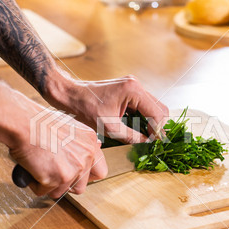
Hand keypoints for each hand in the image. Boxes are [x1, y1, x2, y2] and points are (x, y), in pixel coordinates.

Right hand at [10, 106, 106, 198]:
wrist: (23, 122)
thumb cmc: (39, 122)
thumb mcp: (68, 128)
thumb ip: (79, 144)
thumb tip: (84, 155)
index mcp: (90, 142)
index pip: (100, 171)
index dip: (85, 177)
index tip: (75, 175)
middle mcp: (87, 156)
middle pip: (81, 187)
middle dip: (65, 185)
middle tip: (52, 175)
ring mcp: (75, 168)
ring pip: (62, 191)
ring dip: (49, 185)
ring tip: (39, 167)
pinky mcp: (59, 178)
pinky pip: (44, 191)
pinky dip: (35, 184)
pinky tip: (32, 168)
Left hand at [47, 75, 168, 143]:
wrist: (69, 95)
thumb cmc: (84, 108)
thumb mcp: (109, 127)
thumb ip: (131, 136)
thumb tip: (147, 143)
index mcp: (133, 90)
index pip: (157, 113)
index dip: (159, 130)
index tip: (157, 144)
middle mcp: (136, 85)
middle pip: (159, 108)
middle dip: (158, 125)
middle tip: (153, 141)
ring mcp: (132, 86)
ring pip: (153, 106)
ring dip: (152, 121)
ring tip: (147, 137)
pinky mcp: (128, 90)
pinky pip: (143, 105)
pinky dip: (144, 117)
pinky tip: (138, 129)